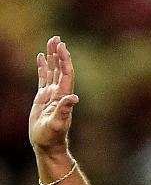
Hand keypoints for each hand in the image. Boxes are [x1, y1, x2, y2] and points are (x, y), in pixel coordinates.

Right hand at [29, 36, 78, 152]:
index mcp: (63, 97)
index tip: (62, 47)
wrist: (47, 146)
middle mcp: (59, 94)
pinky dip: (43, 67)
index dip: (65, 60)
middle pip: (60, 69)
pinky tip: (42, 57)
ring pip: (52, 71)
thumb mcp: (57, 124)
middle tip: (57, 38)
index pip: (65, 75)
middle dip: (59, 54)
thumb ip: (64, 111)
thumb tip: (74, 99)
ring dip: (52, 57)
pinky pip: (43, 78)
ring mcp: (51, 96)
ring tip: (51, 42)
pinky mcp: (43, 99)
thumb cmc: (52, 138)